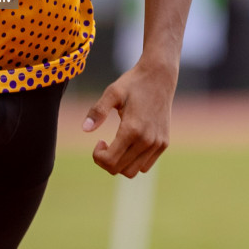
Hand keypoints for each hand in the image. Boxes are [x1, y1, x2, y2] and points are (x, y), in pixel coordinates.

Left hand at [81, 60, 176, 177]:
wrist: (160, 76)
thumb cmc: (133, 83)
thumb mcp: (112, 92)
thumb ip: (98, 111)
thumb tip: (84, 129)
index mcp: (132, 129)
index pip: (110, 161)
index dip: (98, 156)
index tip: (98, 140)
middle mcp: (147, 140)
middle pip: (120, 170)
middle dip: (106, 161)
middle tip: (103, 143)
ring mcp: (157, 143)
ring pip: (133, 171)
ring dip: (120, 164)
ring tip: (116, 145)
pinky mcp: (164, 143)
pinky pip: (146, 165)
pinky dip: (134, 162)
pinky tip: (129, 144)